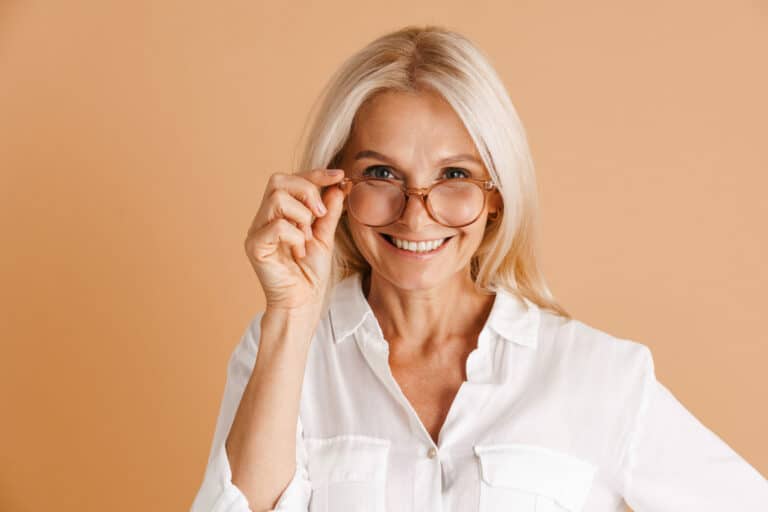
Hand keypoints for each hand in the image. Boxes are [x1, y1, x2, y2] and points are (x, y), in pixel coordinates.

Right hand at [244, 168, 345, 310]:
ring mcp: (256, 231)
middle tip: (321, 214)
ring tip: (307, 237)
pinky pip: (276, 225)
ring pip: (277, 199)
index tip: (340, 175)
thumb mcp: (325, 235)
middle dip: (307, 191)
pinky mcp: (254, 246)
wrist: (303, 301)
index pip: (291, 180)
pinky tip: (299, 251)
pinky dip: (295, 236)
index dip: (315, 174)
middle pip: (278, 181)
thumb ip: (329, 211)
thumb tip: (338, 185)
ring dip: (302, 216)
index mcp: (278, 212)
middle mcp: (264, 218)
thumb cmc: (310, 272)